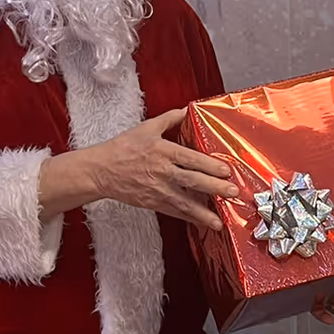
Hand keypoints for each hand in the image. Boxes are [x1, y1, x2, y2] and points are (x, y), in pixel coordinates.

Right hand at [41, 108, 239, 229]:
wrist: (101, 170)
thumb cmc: (122, 148)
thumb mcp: (146, 128)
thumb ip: (170, 119)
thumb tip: (188, 110)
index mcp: (162, 151)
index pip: (191, 159)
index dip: (210, 165)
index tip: (226, 170)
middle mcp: (162, 171)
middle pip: (192, 181)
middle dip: (214, 188)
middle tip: (232, 192)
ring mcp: (158, 189)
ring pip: (185, 202)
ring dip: (204, 213)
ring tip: (220, 221)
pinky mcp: (153, 202)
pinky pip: (174, 212)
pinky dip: (189, 218)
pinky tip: (203, 223)